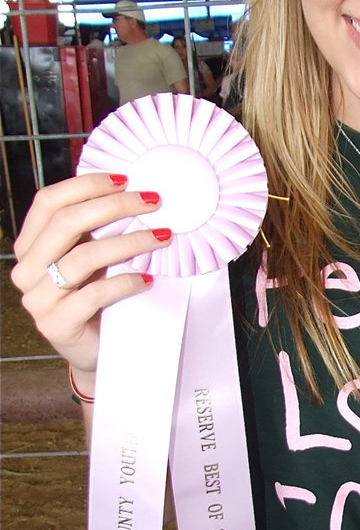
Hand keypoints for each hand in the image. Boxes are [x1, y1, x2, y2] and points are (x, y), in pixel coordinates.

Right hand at [10, 173, 172, 387]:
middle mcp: (27, 268)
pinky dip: (126, 282)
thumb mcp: (92, 258)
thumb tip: (134, 191)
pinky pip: (95, 294)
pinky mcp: (56, 324)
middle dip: (115, 206)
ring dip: (130, 242)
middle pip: (67, 223)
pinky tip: (148, 277)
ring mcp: (38, 298)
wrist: (95, 349)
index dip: (86, 185)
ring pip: (84, 257)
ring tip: (162, 237)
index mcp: (30, 245)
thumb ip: (96, 230)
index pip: (48, 202)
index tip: (125, 179)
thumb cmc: (96, 297)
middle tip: (153, 202)